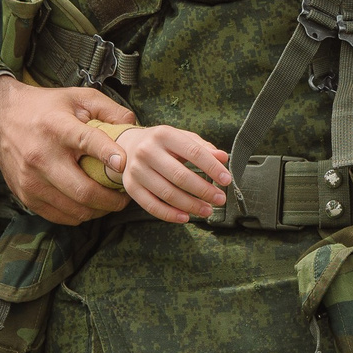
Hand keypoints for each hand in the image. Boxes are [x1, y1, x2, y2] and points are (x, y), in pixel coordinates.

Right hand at [0, 76, 136, 224]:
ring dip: (98, 210)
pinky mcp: (26, 195)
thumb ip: (108, 109)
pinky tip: (89, 205)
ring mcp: (31, 180)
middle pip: (83, 190)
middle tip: (125, 196)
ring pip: (74, 209)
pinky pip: (60, 216)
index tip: (124, 164)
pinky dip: (79, 214)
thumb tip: (134, 126)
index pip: (86, 141)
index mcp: (56, 127)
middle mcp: (41, 156)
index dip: (108, 154)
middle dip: (112, 199)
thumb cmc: (45, 108)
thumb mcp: (77, 97)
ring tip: (110, 201)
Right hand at [106, 124, 231, 223]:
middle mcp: (147, 151)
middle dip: (204, 190)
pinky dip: (170, 214)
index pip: (193, 152)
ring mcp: (137, 170)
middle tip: (220, 199)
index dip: (212, 167)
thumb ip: (203, 147)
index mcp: (164, 134)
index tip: (226, 180)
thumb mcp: (182, 138)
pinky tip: (185, 217)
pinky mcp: (131, 187)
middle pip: (180, 176)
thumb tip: (223, 157)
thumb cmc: (162, 144)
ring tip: (207, 210)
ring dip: (191, 205)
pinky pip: (152, 206)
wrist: (126, 146)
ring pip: (167, 193)